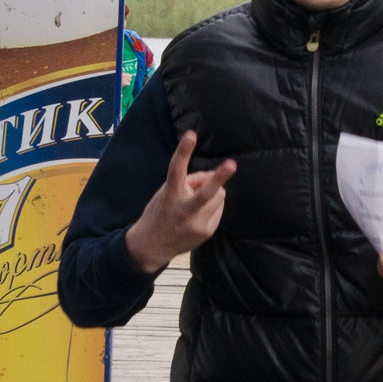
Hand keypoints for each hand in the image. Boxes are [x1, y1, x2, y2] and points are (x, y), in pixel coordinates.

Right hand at [123, 130, 235, 274]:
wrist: (151, 246)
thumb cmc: (160, 212)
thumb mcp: (166, 192)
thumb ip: (189, 182)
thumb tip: (213, 177)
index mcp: (170, 195)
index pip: (176, 169)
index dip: (184, 151)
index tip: (190, 135)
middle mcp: (184, 210)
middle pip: (206, 192)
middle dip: (219, 177)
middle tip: (231, 164)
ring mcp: (197, 223)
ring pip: (219, 196)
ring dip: (214, 193)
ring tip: (197, 201)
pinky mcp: (206, 232)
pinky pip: (218, 210)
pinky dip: (213, 207)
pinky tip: (199, 215)